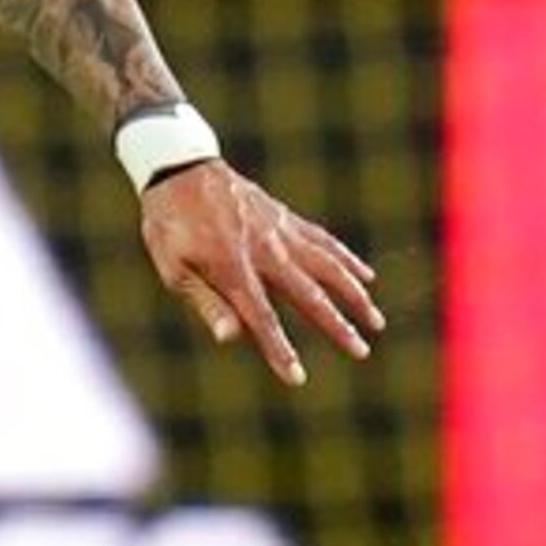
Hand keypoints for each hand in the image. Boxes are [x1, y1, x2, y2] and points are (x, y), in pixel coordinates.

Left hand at [138, 161, 379, 386]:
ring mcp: (281, 232)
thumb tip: (229, 338)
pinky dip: (347, 259)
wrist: (180, 168)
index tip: (297, 378)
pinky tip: (367, 275)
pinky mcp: (287, 218)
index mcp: (234, 269)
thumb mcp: (172, 266)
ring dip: (355, 295)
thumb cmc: (169, 223)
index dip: (279, 350)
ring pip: (329, 267)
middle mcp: (266, 252)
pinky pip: (324, 241)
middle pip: (310, 296)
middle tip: (361, 352)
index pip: (262, 319)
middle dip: (337, 327)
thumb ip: (205, 301)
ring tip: (376, 320)